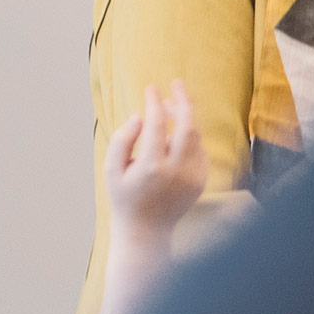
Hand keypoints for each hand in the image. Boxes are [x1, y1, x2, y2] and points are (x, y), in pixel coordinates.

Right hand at [102, 79, 208, 238]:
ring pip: (196, 136)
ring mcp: (193, 177)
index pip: (156, 124)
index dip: (154, 102)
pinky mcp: (202, 181)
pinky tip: (175, 134)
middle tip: (177, 82)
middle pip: (188, 125)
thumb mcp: (111, 169)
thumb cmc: (124, 197)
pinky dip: (189, 137)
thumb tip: (140, 116)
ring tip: (170, 107)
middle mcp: (176, 171)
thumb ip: (122, 139)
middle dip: (183, 100)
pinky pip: (199, 150)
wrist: (146, 230)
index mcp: (151, 166)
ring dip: (185, 118)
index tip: (150, 87)